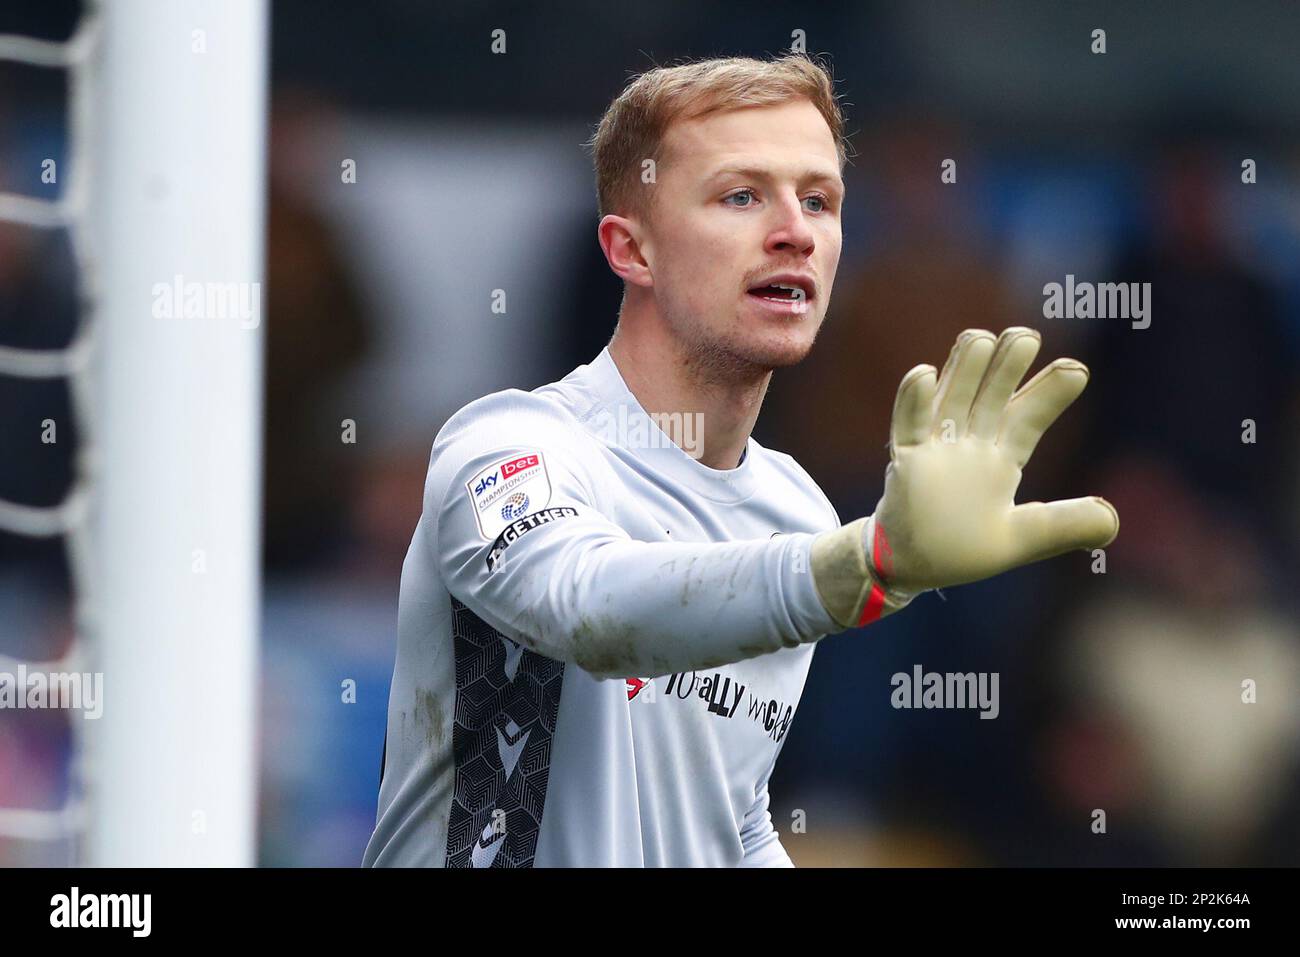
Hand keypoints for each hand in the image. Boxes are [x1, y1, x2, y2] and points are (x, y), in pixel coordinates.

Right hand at [811, 327, 1118, 628]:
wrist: (908, 566)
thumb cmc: (962, 549)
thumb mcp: (1022, 539)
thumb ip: (1064, 525)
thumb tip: (1113, 519)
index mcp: (1000, 459)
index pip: (1028, 419)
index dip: (1050, 394)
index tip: (1078, 369)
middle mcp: (970, 445)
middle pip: (991, 397)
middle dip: (1007, 367)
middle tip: (1026, 335)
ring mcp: (936, 449)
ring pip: (952, 400)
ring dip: (964, 371)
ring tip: (980, 336)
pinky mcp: (906, 461)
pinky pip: (908, 426)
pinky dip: (913, 401)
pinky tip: (924, 373)